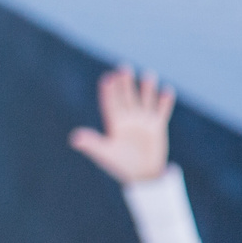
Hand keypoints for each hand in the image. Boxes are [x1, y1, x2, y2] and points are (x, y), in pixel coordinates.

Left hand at [70, 67, 174, 185]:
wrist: (142, 175)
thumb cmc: (119, 164)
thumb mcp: (105, 154)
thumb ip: (91, 144)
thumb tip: (74, 138)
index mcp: (114, 122)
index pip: (110, 103)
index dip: (109, 91)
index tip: (107, 78)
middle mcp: (128, 117)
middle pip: (126, 96)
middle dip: (125, 83)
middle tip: (123, 67)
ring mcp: (143, 120)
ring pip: (145, 100)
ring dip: (146, 88)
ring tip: (148, 75)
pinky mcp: (157, 126)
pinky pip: (162, 111)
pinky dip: (164, 102)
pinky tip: (167, 91)